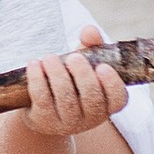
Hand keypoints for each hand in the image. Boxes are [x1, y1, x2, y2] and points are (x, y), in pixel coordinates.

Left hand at [6, 28, 128, 140]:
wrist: (42, 107)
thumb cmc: (71, 79)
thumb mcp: (84, 61)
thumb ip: (91, 44)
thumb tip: (90, 31)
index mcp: (106, 102)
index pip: (118, 98)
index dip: (112, 84)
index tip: (102, 67)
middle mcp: (91, 117)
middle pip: (92, 99)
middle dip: (82, 75)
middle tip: (73, 58)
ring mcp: (68, 123)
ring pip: (66, 100)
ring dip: (58, 75)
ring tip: (50, 57)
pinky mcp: (45, 121)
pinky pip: (42, 100)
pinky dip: (38, 79)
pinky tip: (34, 64)